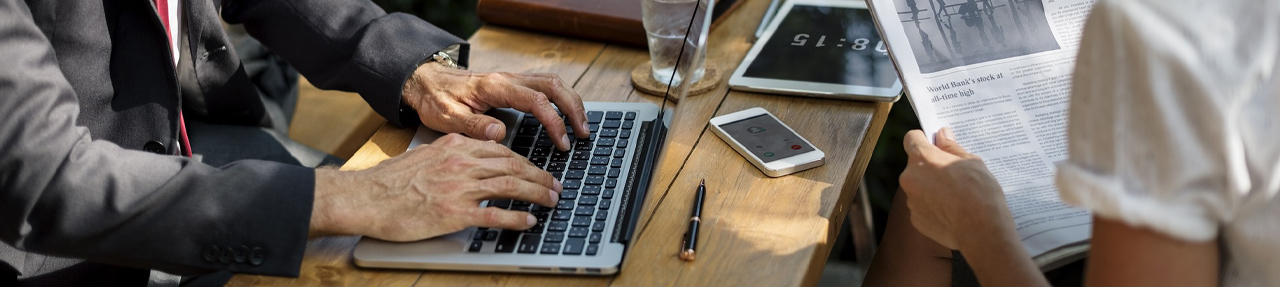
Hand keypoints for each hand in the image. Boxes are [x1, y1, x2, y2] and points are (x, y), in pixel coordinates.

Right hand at [311, 134, 560, 240]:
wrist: (365, 197)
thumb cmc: (389, 181)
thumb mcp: (424, 155)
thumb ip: (450, 155)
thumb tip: (469, 160)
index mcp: (454, 146)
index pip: (500, 150)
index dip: (524, 160)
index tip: (536, 168)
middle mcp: (461, 163)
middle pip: (512, 166)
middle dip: (538, 175)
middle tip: (555, 185)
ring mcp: (460, 188)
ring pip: (510, 185)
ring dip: (537, 193)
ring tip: (552, 200)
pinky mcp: (455, 213)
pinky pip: (495, 214)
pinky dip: (517, 217)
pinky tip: (530, 221)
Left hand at [402, 62, 589, 150]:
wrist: (424, 81)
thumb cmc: (435, 99)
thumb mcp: (446, 117)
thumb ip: (473, 125)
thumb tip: (499, 134)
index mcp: (494, 87)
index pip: (536, 100)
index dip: (554, 122)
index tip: (562, 143)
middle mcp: (507, 79)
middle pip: (553, 86)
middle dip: (573, 108)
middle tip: (584, 133)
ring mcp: (511, 80)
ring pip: (552, 83)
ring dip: (571, 102)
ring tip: (582, 125)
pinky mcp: (512, 85)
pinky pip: (544, 86)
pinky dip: (561, 99)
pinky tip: (566, 115)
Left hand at [898, 127, 1013, 249]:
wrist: (981, 230)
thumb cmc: (979, 191)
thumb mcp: (971, 162)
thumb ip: (951, 147)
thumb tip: (942, 135)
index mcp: (922, 158)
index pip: (911, 139)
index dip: (923, 139)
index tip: (934, 144)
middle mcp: (909, 178)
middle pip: (916, 166)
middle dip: (930, 167)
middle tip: (953, 174)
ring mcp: (911, 200)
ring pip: (919, 187)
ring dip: (931, 188)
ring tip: (955, 196)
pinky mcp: (916, 219)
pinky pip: (922, 207)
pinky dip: (933, 207)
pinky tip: (951, 211)